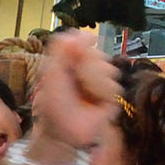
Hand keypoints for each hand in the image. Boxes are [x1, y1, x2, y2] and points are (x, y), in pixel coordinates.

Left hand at [29, 33, 121, 154]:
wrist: (65, 132)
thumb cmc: (55, 105)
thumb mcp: (52, 73)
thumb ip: (62, 49)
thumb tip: (80, 32)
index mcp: (71, 63)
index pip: (83, 42)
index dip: (84, 42)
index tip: (85, 42)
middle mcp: (87, 70)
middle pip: (97, 53)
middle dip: (87, 63)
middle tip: (77, 76)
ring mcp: (101, 83)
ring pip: (107, 66)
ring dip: (94, 78)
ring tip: (85, 92)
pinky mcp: (112, 96)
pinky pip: (113, 83)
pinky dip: (102, 90)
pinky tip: (95, 99)